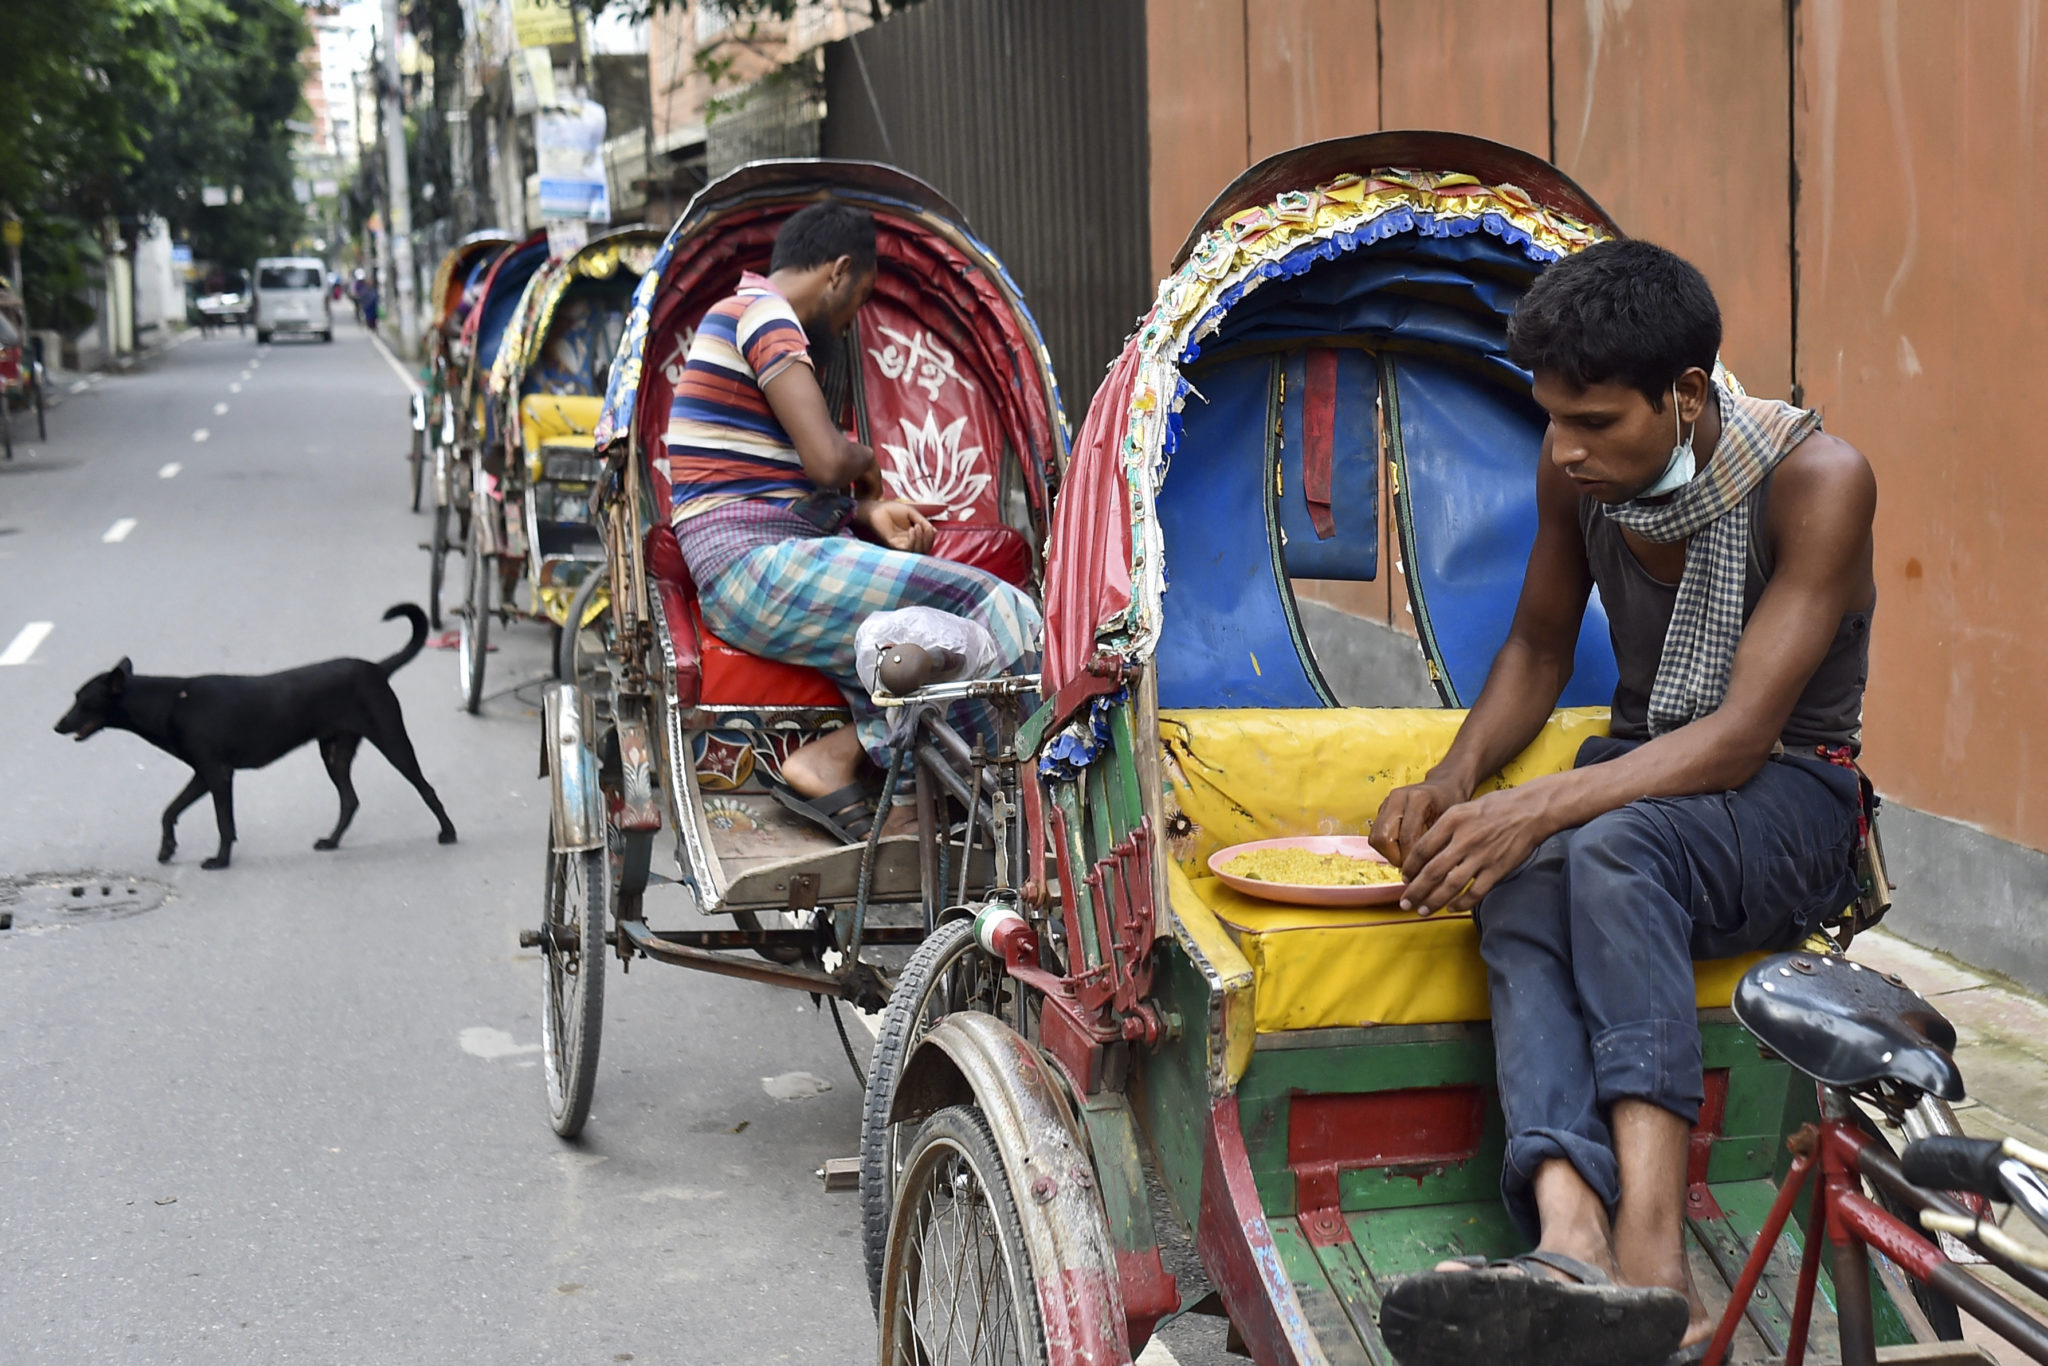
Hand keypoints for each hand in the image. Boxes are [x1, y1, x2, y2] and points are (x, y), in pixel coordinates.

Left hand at [857, 498, 936, 553]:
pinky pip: (907, 549)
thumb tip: (934, 531)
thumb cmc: (892, 510)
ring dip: (921, 541)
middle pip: (924, 550)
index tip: (932, 529)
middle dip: (928, 541)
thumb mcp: (912, 514)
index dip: (931, 538)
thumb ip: (922, 522)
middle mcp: (908, 542)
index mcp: (913, 535)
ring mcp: (901, 544)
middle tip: (928, 529)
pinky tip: (912, 529)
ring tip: (917, 527)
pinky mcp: (894, 545)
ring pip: (917, 552)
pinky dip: (913, 540)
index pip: (926, 543)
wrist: (877, 508)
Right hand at [1368, 777, 1466, 866]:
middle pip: (1383, 837)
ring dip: (1388, 854)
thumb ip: (1440, 844)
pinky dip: (1386, 848)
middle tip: (1410, 867)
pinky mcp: (1381, 808)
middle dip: (1395, 858)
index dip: (1411, 859)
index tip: (1420, 872)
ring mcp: (1387, 801)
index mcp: (1418, 798)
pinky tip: (1402, 851)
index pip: (1407, 837)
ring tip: (1406, 860)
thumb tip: (1431, 872)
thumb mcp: (1452, 822)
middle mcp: (1398, 798)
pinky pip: (1376, 834)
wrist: (1445, 785)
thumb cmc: (1452, 803)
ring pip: (1376, 837)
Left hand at [1396, 785, 1553, 915]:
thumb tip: (1424, 851)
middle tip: (1405, 902)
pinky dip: (1461, 903)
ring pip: (1450, 885)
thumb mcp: (1463, 808)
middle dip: (1415, 891)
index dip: (1410, 867)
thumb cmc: (1496, 807)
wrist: (1531, 810)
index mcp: (1452, 821)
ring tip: (1422, 910)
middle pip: (1432, 871)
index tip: (1405, 878)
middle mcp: (1464, 839)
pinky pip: (1475, 892)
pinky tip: (1451, 908)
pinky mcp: (1497, 869)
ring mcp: (1481, 856)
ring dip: (1433, 901)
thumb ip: (1444, 828)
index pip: (1422, 849)